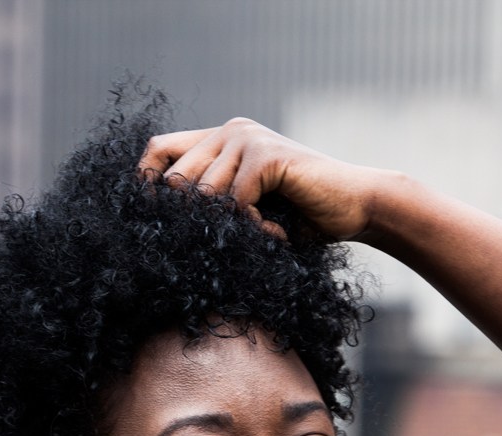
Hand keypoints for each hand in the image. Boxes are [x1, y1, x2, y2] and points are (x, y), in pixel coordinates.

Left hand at [139, 118, 384, 240]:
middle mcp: (230, 130)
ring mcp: (248, 138)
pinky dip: (254, 227)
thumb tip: (159, 224)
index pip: (158, 150)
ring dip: (232, 228)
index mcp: (220, 139)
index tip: (152, 224)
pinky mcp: (266, 154)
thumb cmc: (303, 216)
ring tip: (265, 235)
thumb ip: (213, 204)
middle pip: (176, 179)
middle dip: (194, 221)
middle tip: (234, 239)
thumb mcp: (247, 208)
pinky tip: (277, 233)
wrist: (357, 207)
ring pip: (204, 195)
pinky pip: (235, 201)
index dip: (144, 184)